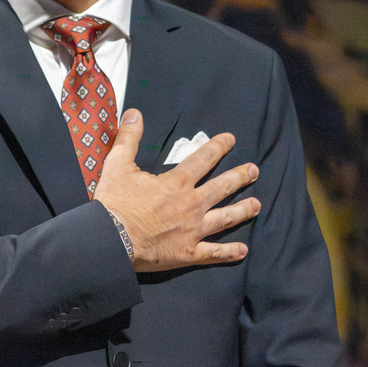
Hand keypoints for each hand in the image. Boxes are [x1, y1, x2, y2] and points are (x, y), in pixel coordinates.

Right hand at [93, 109, 260, 271]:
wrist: (111, 240)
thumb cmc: (114, 204)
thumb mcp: (117, 164)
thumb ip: (129, 138)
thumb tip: (135, 114)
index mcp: (176, 183)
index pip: (202, 159)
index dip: (218, 147)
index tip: (230, 140)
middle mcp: (191, 204)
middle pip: (221, 187)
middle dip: (239, 177)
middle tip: (254, 171)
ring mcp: (193, 230)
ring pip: (225, 218)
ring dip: (242, 210)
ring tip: (257, 205)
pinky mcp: (188, 253)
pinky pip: (213, 253)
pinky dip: (229, 252)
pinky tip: (243, 251)